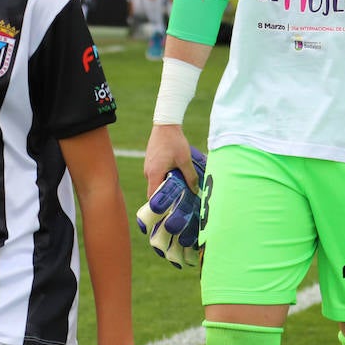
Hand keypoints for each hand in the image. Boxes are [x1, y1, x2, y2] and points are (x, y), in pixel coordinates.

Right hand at [136, 147, 206, 266]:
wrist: (165, 123)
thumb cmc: (175, 141)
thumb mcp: (185, 159)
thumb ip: (190, 176)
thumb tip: (196, 191)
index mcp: (154, 174)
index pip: (153, 198)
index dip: (157, 211)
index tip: (162, 221)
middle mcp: (148, 173)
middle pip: (153, 193)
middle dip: (162, 204)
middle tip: (171, 214)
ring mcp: (148, 167)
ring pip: (155, 185)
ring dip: (164, 192)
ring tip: (175, 200)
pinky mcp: (152, 162)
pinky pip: (156, 177)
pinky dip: (163, 182)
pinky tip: (174, 183)